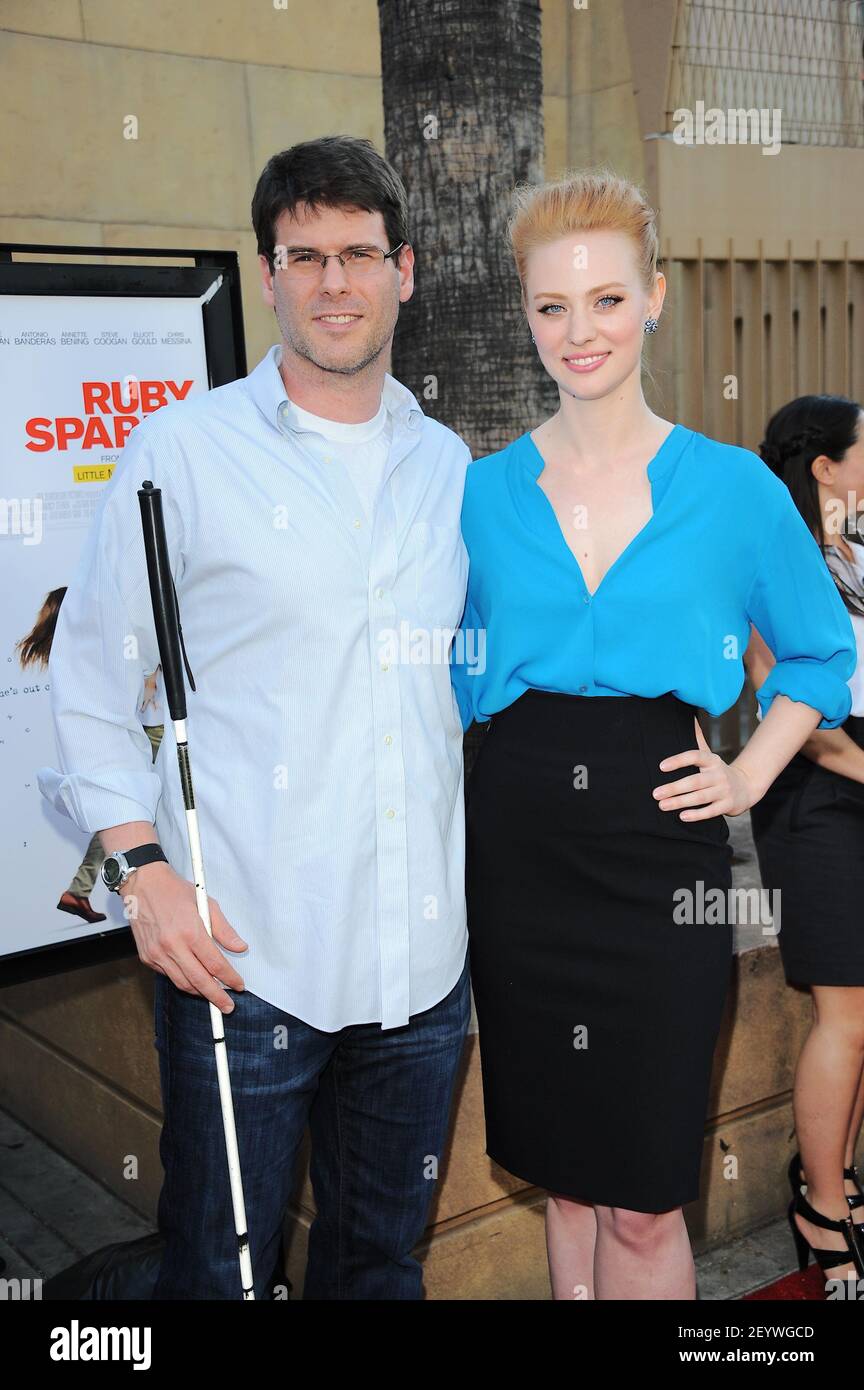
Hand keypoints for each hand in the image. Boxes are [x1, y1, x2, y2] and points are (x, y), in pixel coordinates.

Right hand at [122, 862, 247, 1011]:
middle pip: (199, 981)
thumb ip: (224, 930)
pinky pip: (168, 975)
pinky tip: (192, 977)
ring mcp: (157, 953)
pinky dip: (182, 980)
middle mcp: (172, 945)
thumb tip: (240, 947)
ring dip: (199, 992)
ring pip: (182, 983)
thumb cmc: (175, 891)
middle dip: (216, 997)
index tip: (238, 986)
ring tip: (212, 995)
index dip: (229, 979)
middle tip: (228, 1006)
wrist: (143, 885)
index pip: (215, 964)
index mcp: (190, 931)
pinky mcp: (146, 957)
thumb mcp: (207, 903)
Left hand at [652, 717, 759, 819]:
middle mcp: (718, 774)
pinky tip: (682, 816)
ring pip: (700, 797)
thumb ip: (697, 740)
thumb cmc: (719, 772)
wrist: (747, 787)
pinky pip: (711, 811)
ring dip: (680, 802)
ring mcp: (724, 790)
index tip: (661, 766)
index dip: (678, 760)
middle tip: (655, 793)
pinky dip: (697, 814)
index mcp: (711, 760)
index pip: (695, 757)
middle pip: (694, 781)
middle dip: (674, 788)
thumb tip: (690, 718)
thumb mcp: (710, 756)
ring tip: (662, 805)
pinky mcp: (728, 805)